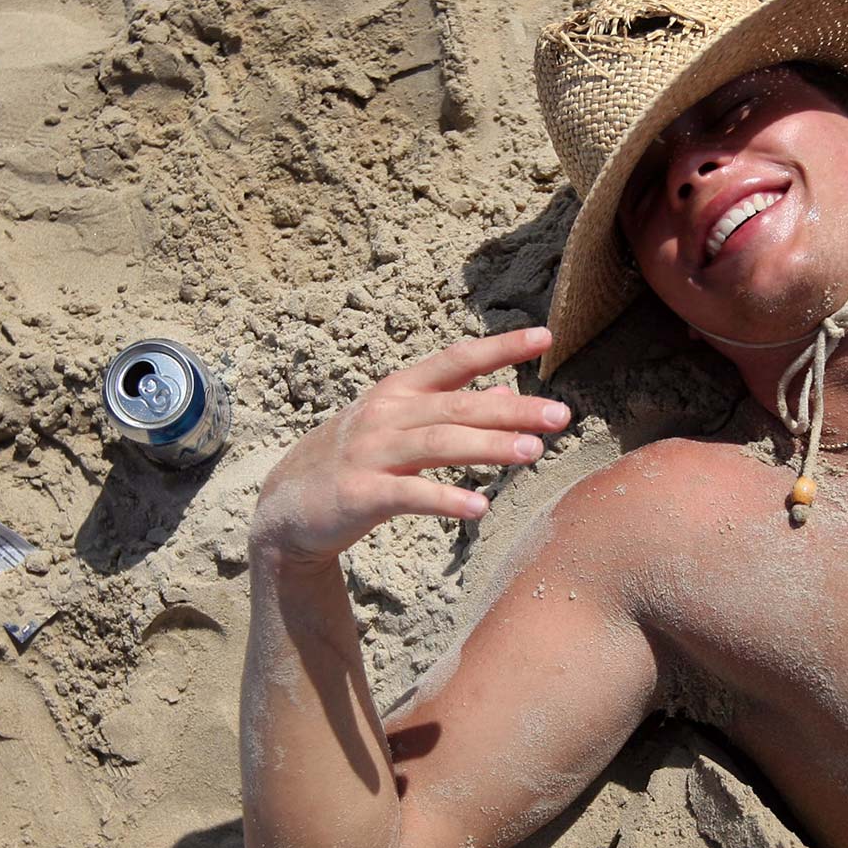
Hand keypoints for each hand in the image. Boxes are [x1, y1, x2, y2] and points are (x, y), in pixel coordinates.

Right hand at [249, 327, 570, 565]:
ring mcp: (371, 453)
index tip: (545, 338)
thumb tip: (500, 390)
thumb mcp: (397, 426)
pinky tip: (480, 507)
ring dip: (488, 447)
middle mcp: (386, 415)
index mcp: (398, 392)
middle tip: (561, 416)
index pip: (456, 360)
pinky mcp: (360, 494)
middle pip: (457, 405)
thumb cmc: (353, 462)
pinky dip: (445, 499)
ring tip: (533, 453)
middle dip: (512, 408)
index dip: (500, 347)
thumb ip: (446, 407)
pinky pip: (409, 495)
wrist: (286, 509)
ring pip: (438, 444)